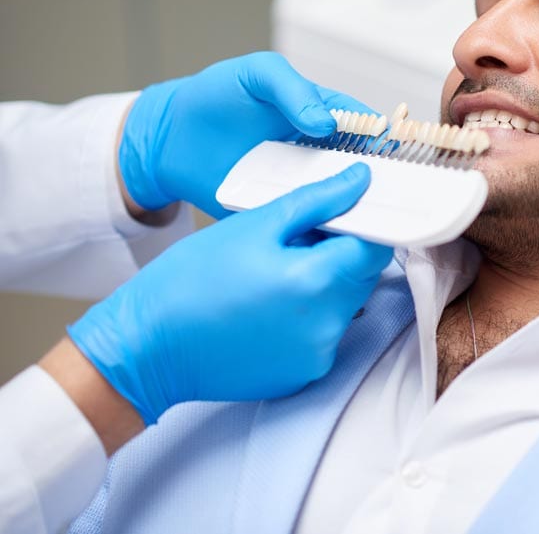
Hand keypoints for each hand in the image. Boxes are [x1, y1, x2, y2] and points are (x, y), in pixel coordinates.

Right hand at [67, 163, 392, 424]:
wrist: (146, 348)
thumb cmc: (190, 280)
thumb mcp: (253, 224)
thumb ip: (317, 201)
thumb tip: (360, 181)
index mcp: (318, 280)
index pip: (375, 246)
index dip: (361, 226)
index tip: (337, 216)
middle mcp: (327, 324)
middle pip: (362, 276)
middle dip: (339, 253)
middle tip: (293, 242)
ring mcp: (317, 355)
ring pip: (344, 305)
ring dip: (324, 285)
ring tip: (273, 275)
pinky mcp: (304, 375)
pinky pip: (324, 334)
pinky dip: (308, 316)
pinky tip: (268, 307)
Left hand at [118, 50, 370, 217]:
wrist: (170, 139)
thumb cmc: (215, 96)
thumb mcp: (257, 75)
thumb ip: (293, 90)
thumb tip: (325, 123)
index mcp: (325, 116)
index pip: (367, 129)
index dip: (385, 142)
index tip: (397, 157)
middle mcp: (320, 154)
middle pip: (363, 172)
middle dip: (380, 184)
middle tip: (392, 197)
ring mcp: (302, 185)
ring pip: (341, 201)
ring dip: (355, 212)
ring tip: (370, 223)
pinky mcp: (281, 212)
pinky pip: (307, 224)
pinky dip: (322, 233)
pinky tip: (333, 240)